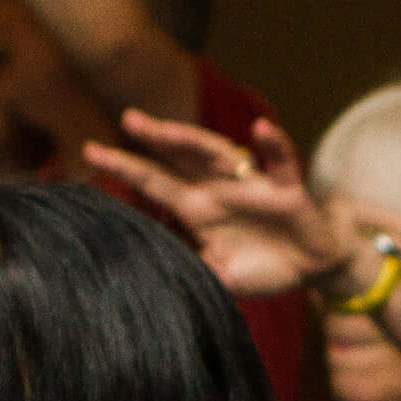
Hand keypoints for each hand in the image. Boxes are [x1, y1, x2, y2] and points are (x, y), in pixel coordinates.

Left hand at [86, 113, 360, 298]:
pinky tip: (261, 129)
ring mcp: (252, 186)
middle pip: (181, 157)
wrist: (310, 271)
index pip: (153, 183)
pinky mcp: (287, 190)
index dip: (124, 167)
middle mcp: (219, 190)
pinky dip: (274, 145)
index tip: (90, 151)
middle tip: (129, 120)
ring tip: (169, 131)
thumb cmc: (262, 270)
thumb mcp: (219, 278)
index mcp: (198, 209)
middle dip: (156, 139)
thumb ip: (189, 274)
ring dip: (196, 140)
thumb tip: (148, 280)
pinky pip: (281, 162)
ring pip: (220, 153)